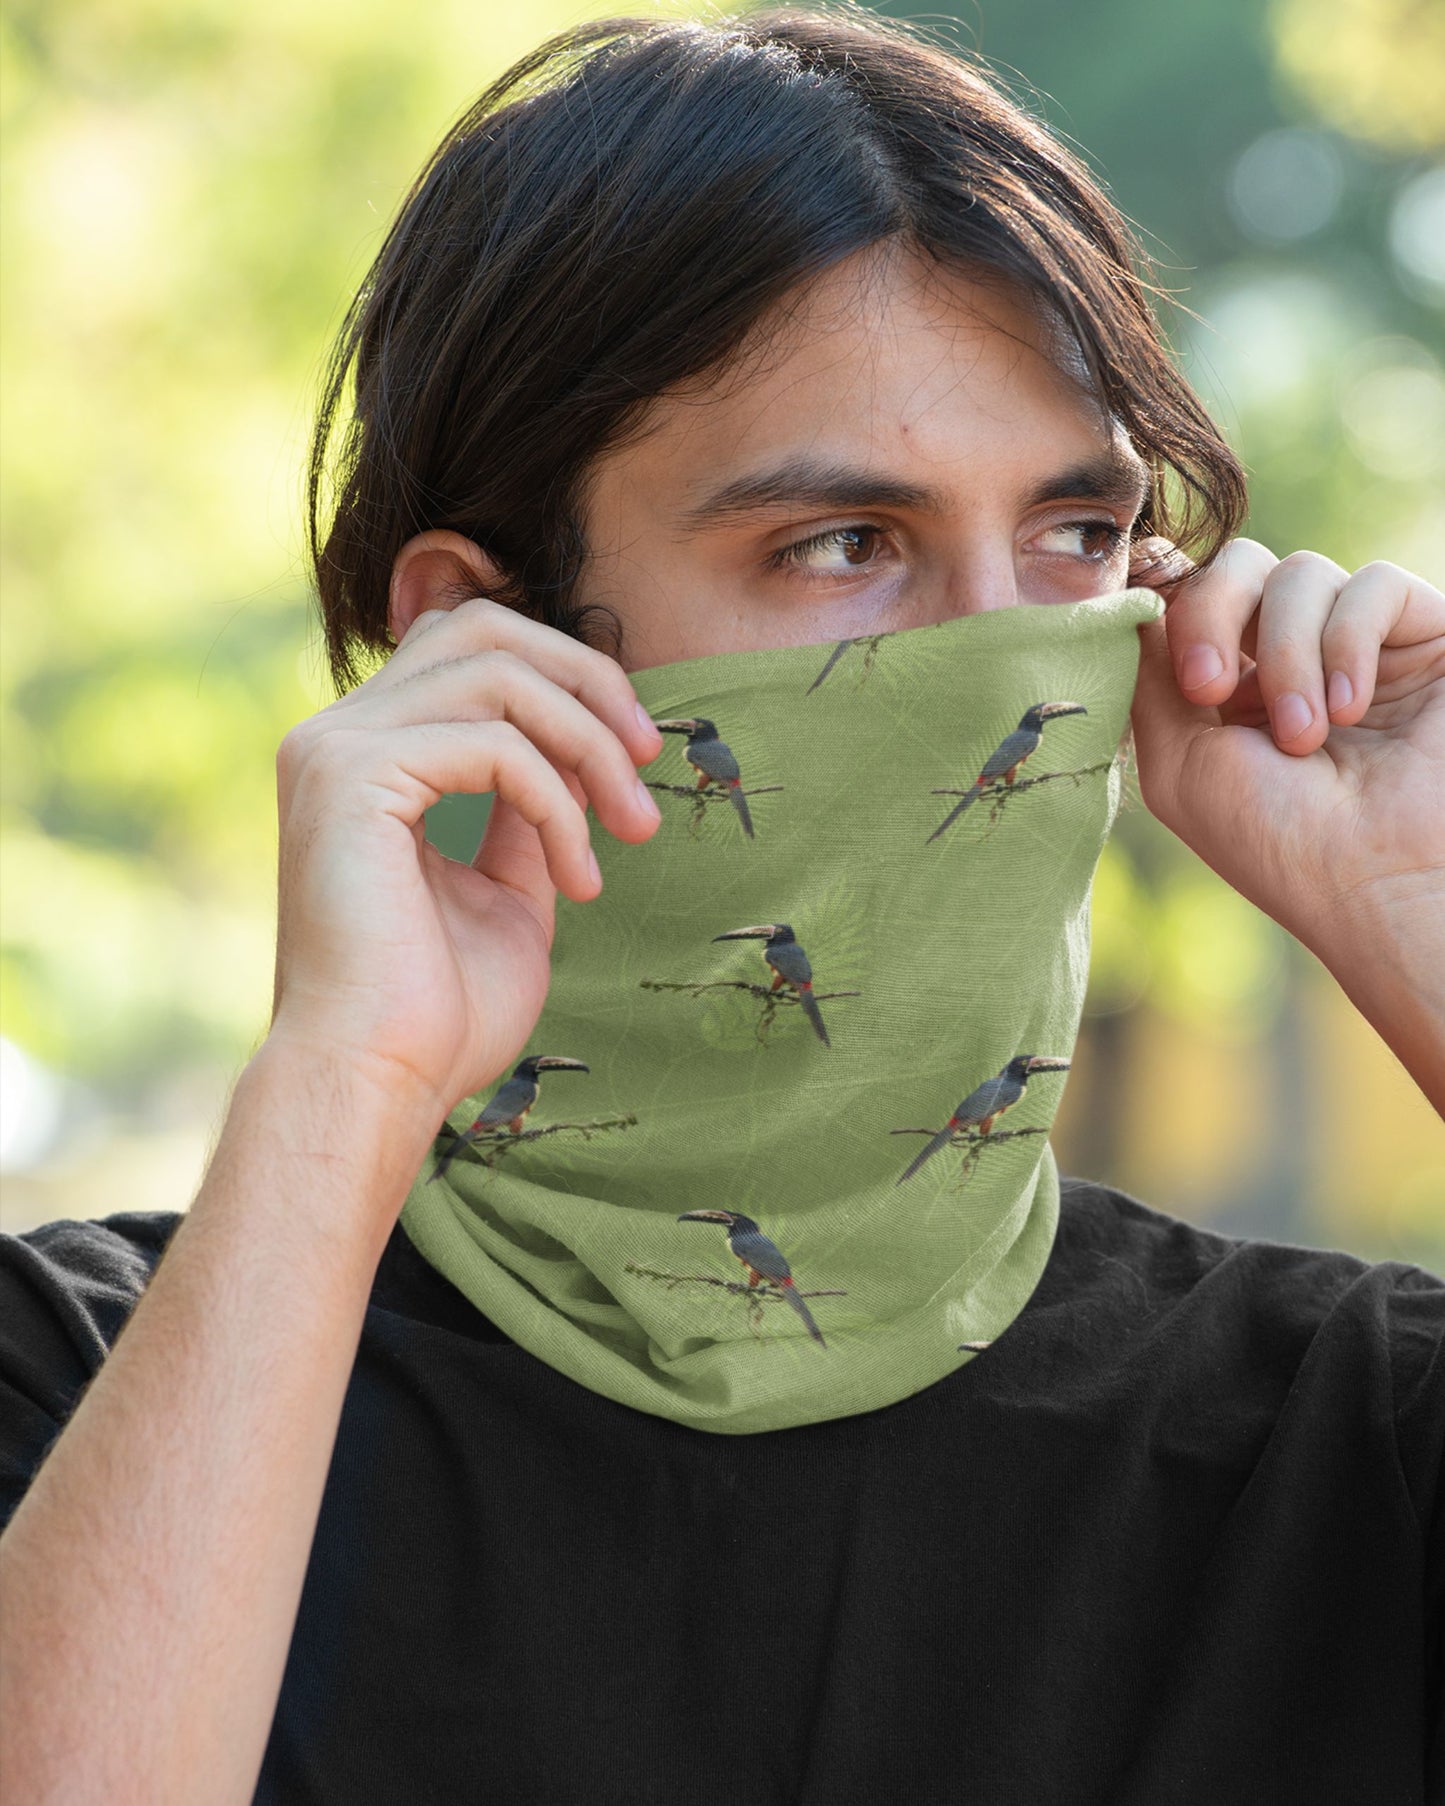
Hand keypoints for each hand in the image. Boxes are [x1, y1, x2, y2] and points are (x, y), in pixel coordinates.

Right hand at [267, 597, 663, 1130]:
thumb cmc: (437, 1014)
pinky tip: (579, 878)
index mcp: (365, 757)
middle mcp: (335, 735)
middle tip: (649, 758)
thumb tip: (575, 764)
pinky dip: (559, 802)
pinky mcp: (351, 777)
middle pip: (481, 625)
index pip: (466, 648)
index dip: (562, 677)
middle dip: (586, 680)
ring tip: (634, 828)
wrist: (377, 1084)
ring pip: (498, 673)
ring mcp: (335, 749)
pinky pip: (495, 746)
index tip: (632, 757)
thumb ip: (527, 818)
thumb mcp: (507, 894)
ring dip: (589, 746)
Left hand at [1125, 537, 1444, 1107]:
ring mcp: (1355, 641)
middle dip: (1214, 613)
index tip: (1188, 679)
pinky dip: (1349, 642)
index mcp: (1227, 685)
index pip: (1188, 595)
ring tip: (1304, 737)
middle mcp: (1289, 655)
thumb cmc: (1278, 842)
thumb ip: (1148, 679)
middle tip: (1213, 691)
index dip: (1175, 610)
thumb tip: (1130, 601)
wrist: (1382, 882)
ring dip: (1288, 656)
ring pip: (1300, 573)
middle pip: (1237, 563)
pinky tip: (1350, 710)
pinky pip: (1374, 584)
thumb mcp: (1180, 766)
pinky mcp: (1421, 635)